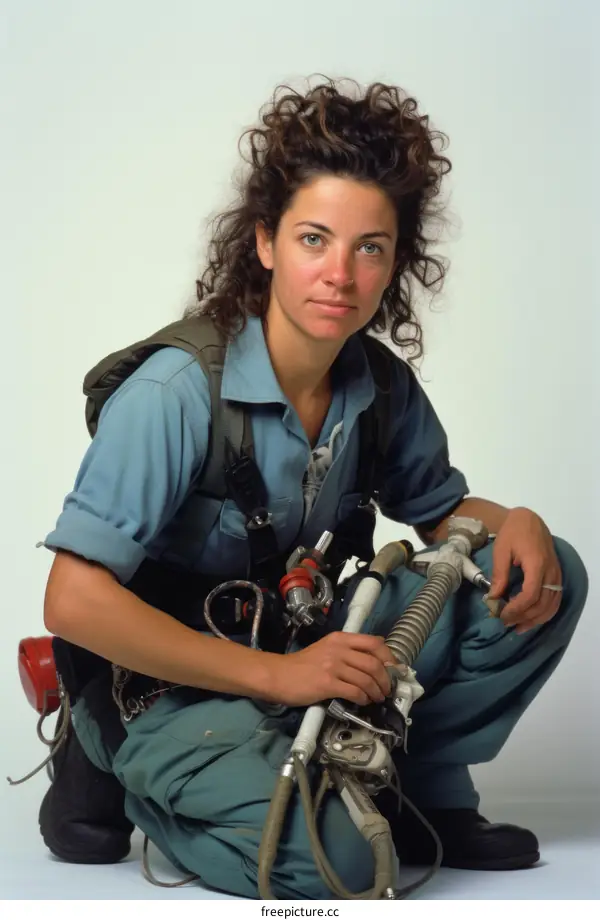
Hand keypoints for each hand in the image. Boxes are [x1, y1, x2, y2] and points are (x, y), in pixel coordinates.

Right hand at [269, 631, 394, 707]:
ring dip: (376, 691)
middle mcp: (339, 649)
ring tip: (377, 698)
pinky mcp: (327, 683)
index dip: (389, 657)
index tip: (394, 670)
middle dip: (385, 679)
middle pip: (374, 663)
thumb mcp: (326, 650)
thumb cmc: (302, 665)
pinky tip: (362, 701)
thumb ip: (347, 652)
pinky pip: (354, 691)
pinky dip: (363, 698)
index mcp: (340, 638)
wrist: (278, 675)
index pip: (374, 642)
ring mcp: (333, 666)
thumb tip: (372, 665)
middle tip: (386, 690)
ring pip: (367, 678)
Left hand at [488, 506, 561, 633]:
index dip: (516, 609)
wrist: (530, 520)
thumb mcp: (501, 550)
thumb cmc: (513, 532)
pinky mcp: (556, 577)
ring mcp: (556, 575)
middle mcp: (550, 572)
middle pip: (541, 604)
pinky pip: (555, 600)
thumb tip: (493, 598)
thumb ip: (499, 574)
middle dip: (523, 617)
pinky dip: (545, 613)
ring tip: (518, 627)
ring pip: (551, 605)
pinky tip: (532, 619)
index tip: (501, 615)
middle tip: (505, 622)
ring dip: (535, 619)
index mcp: (536, 564)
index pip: (530, 595)